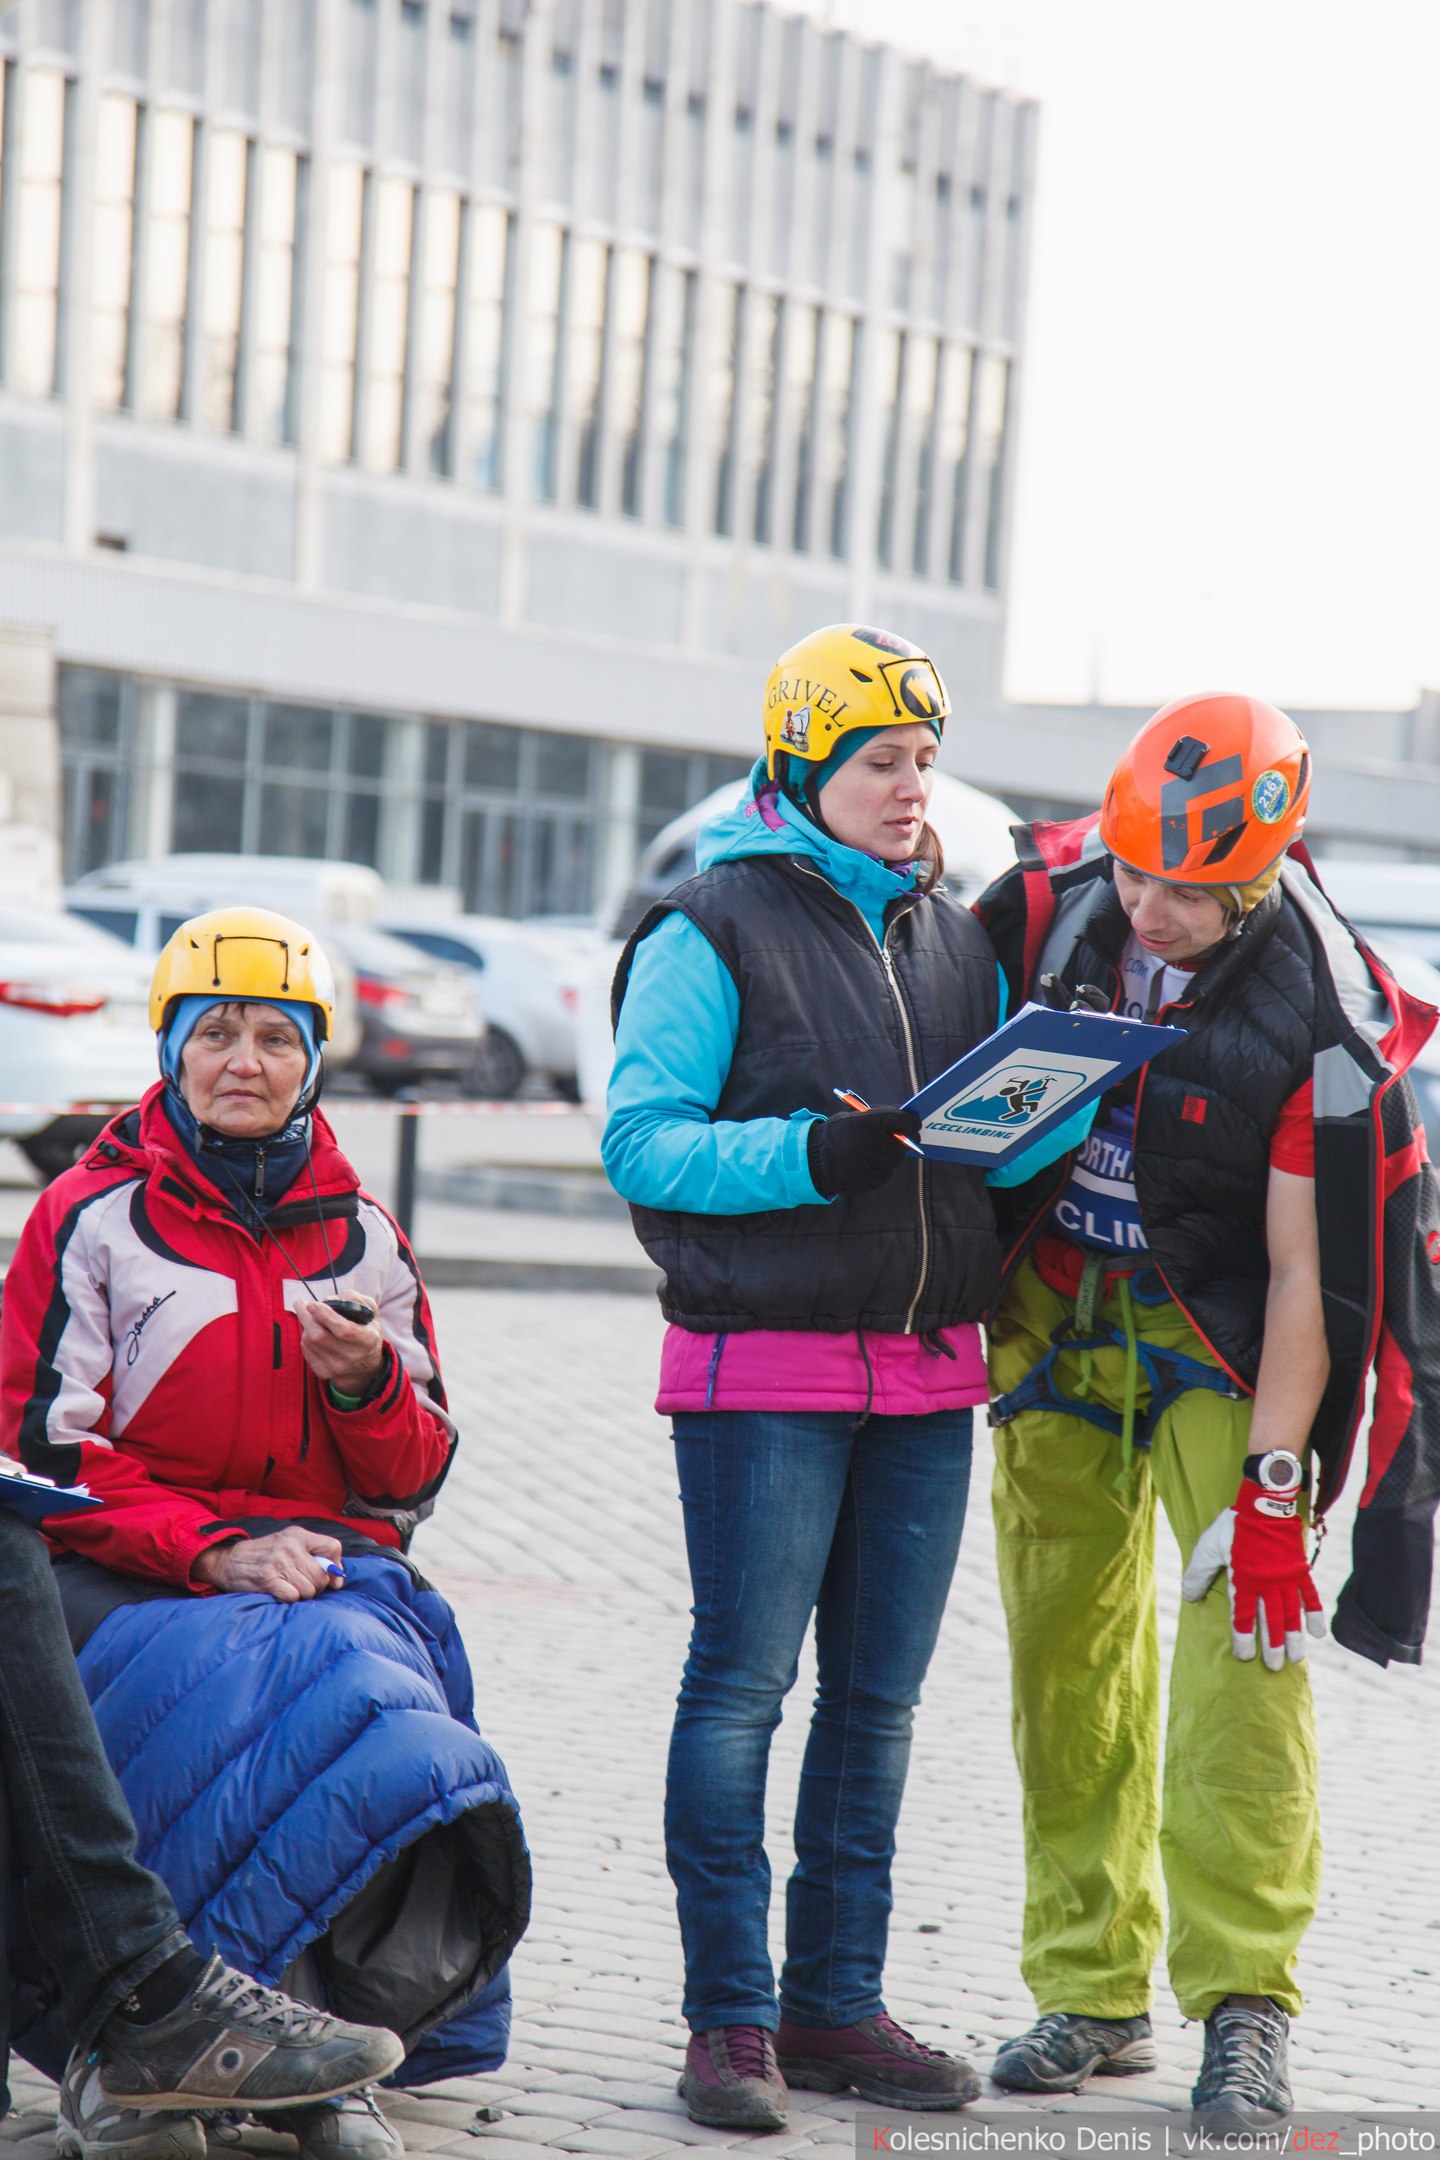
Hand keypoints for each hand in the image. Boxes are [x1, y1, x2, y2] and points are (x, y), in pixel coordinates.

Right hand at [191, 1526, 344, 1601]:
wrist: (228, 1561)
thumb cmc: (263, 1555)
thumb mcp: (287, 1544)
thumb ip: (313, 1555)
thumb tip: (337, 1580)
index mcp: (298, 1535)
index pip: (333, 1547)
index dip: (336, 1567)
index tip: (332, 1578)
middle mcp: (290, 1546)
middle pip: (322, 1575)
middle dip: (316, 1586)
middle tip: (303, 1585)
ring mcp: (278, 1563)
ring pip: (309, 1589)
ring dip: (302, 1594)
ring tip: (289, 1587)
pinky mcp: (268, 1580)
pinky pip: (294, 1597)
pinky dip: (290, 1599)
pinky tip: (280, 1593)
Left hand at [296, 1297, 383, 1393]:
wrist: (364, 1366)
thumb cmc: (365, 1330)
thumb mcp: (370, 1311)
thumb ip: (353, 1299)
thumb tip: (327, 1300)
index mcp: (367, 1340)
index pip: (343, 1330)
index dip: (325, 1316)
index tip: (313, 1304)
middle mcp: (352, 1356)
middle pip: (319, 1336)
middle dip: (305, 1317)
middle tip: (300, 1303)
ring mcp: (336, 1367)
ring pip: (309, 1342)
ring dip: (305, 1325)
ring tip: (308, 1316)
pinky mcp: (323, 1373)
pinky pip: (306, 1350)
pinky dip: (305, 1338)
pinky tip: (310, 1331)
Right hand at [807, 1108, 921, 1197]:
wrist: (815, 1160)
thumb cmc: (837, 1134)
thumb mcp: (854, 1117)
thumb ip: (879, 1118)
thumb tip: (905, 1121)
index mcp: (869, 1122)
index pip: (903, 1121)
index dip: (910, 1121)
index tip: (913, 1122)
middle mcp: (874, 1143)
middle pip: (903, 1142)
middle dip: (904, 1139)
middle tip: (901, 1138)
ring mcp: (874, 1164)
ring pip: (895, 1159)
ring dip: (893, 1154)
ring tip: (876, 1150)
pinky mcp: (872, 1180)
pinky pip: (886, 1173)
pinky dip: (883, 1168)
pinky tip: (869, 1163)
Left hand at [1181, 1455, 1325, 1669]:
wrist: (1265, 1503)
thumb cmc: (1233, 1526)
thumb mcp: (1208, 1547)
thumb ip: (1198, 1574)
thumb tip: (1189, 1597)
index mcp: (1244, 1579)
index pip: (1243, 1616)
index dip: (1243, 1637)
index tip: (1244, 1656)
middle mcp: (1266, 1583)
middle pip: (1271, 1621)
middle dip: (1272, 1646)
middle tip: (1274, 1667)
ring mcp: (1286, 1578)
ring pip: (1291, 1614)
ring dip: (1294, 1638)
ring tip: (1295, 1659)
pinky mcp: (1299, 1570)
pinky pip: (1309, 1596)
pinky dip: (1315, 1614)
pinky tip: (1318, 1633)